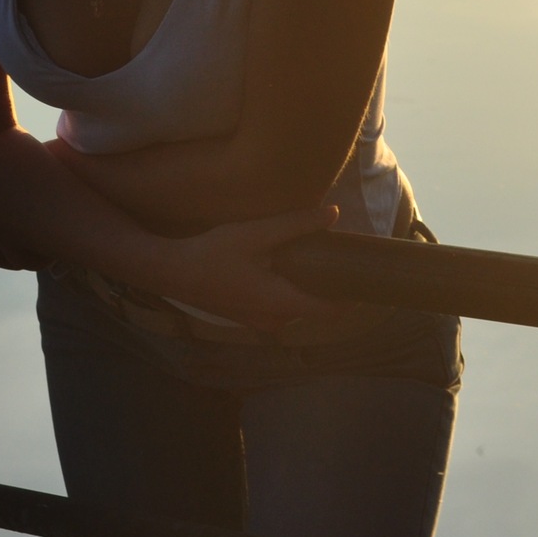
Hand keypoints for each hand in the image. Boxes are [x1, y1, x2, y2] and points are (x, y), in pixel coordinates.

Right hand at [158, 205, 344, 331]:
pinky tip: (282, 269)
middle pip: (313, 309)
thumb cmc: (213, 254)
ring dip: (305, 290)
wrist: (173, 273)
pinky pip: (279, 310)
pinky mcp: (247, 318)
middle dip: (328, 289)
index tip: (365, 282)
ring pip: (295, 309)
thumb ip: (295, 225)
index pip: (329, 311)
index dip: (351, 299)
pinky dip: (287, 293)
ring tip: (314, 261)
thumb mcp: (254, 234)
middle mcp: (273, 320)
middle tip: (339, 261)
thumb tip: (333, 214)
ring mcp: (258, 322)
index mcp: (280, 302)